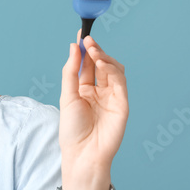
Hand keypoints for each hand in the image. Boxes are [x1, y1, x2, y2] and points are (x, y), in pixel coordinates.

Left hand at [59, 29, 128, 179]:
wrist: (83, 154)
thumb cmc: (72, 131)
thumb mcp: (67, 96)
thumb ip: (71, 71)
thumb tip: (73, 47)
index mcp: (84, 90)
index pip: (86, 65)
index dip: (84, 50)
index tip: (81, 34)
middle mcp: (99, 92)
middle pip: (100, 64)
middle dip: (94, 50)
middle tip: (87, 39)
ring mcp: (112, 97)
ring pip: (112, 69)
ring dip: (103, 57)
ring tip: (93, 49)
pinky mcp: (122, 103)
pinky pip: (120, 81)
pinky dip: (112, 69)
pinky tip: (101, 62)